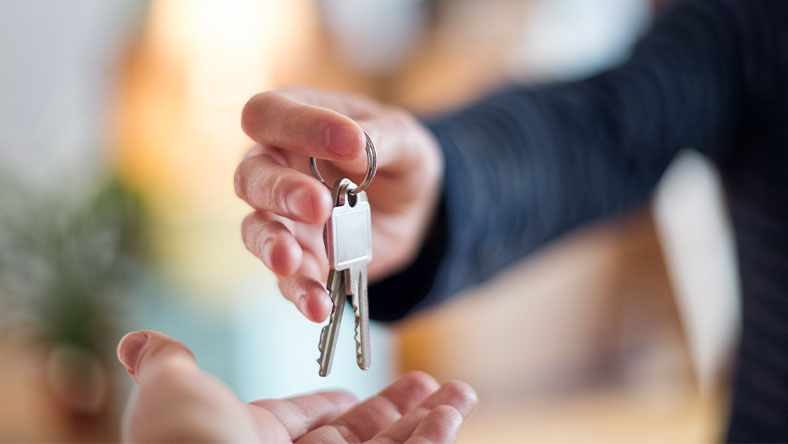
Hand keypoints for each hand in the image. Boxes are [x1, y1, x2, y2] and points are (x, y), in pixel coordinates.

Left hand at [117, 330, 476, 442]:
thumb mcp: (173, 394)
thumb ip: (168, 365)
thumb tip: (137, 340)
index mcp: (256, 442)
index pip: (306, 423)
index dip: (334, 405)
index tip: (357, 390)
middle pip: (360, 436)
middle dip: (397, 406)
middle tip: (429, 383)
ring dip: (430, 420)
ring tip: (461, 393)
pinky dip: (433, 440)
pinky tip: (454, 416)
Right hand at [236, 87, 442, 321]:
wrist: (412, 208)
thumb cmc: (398, 158)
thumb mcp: (405, 141)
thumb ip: (380, 138)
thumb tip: (352, 144)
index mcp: (294, 122)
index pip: (268, 114)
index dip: (298, 126)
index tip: (349, 142)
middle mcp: (276, 168)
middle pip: (251, 175)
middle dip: (280, 191)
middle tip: (318, 205)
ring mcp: (280, 218)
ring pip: (255, 229)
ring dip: (272, 245)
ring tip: (291, 261)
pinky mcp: (296, 260)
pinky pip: (285, 279)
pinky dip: (300, 293)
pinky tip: (318, 306)